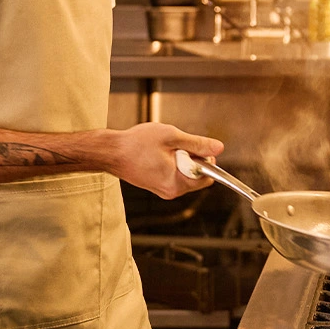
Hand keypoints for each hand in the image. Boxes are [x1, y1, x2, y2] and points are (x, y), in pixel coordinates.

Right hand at [106, 122, 223, 198]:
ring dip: (181, 160)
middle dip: (192, 159)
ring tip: (163, 149)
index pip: (207, 177)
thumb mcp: (172, 137)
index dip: (205, 160)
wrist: (111, 152)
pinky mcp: (157, 186)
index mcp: (177, 183)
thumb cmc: (136, 144)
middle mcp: (171, 191)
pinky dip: (171, 163)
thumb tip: (218, 148)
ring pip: (185, 174)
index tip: (192, 147)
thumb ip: (198, 144)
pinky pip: (174, 174)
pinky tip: (157, 154)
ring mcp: (163, 190)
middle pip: (197, 176)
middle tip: (174, 146)